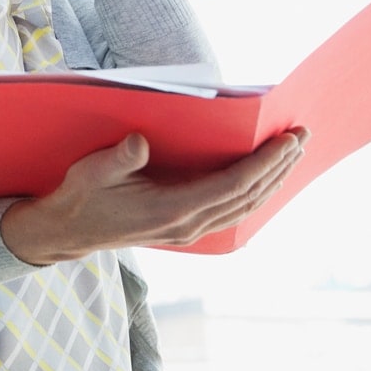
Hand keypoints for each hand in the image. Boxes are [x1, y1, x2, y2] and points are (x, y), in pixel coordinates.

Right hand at [0, 130, 309, 263]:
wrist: (67, 233)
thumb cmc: (80, 196)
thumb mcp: (91, 172)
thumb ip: (118, 159)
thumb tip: (140, 140)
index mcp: (171, 209)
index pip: (232, 185)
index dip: (263, 162)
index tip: (287, 140)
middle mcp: (187, 225)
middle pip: (247, 196)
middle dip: (279, 167)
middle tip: (302, 138)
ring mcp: (189, 231)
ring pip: (245, 207)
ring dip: (273, 181)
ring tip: (294, 155)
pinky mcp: (186, 229)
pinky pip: (232, 212)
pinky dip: (255, 193)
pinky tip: (266, 179)